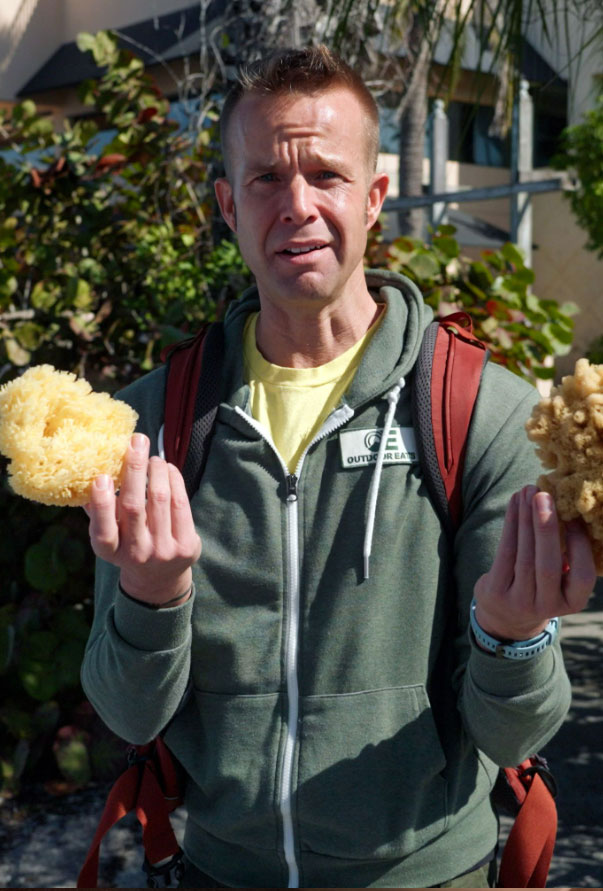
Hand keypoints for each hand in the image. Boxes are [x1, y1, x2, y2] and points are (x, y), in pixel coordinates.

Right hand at [86, 433, 201, 605]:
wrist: (159, 577)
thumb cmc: (128, 544)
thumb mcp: (110, 535)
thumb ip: (98, 511)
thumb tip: (86, 472)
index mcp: (110, 552)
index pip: (103, 531)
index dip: (102, 504)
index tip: (101, 476)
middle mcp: (136, 554)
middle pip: (134, 507)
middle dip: (134, 469)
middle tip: (136, 441)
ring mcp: (163, 551)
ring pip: (160, 500)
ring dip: (157, 471)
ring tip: (153, 457)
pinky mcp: (186, 546)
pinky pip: (181, 504)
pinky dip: (174, 480)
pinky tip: (168, 469)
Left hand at [473, 485, 595, 640]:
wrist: (507, 618)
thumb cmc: (541, 587)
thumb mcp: (560, 582)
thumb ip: (567, 555)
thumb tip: (569, 508)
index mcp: (572, 602)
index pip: (582, 576)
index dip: (579, 546)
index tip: (574, 517)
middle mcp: (547, 606)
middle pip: (548, 564)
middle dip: (545, 527)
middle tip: (543, 495)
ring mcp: (519, 602)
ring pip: (524, 555)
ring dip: (525, 519)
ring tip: (528, 491)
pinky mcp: (497, 592)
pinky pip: (505, 552)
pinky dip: (510, 524)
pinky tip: (515, 504)